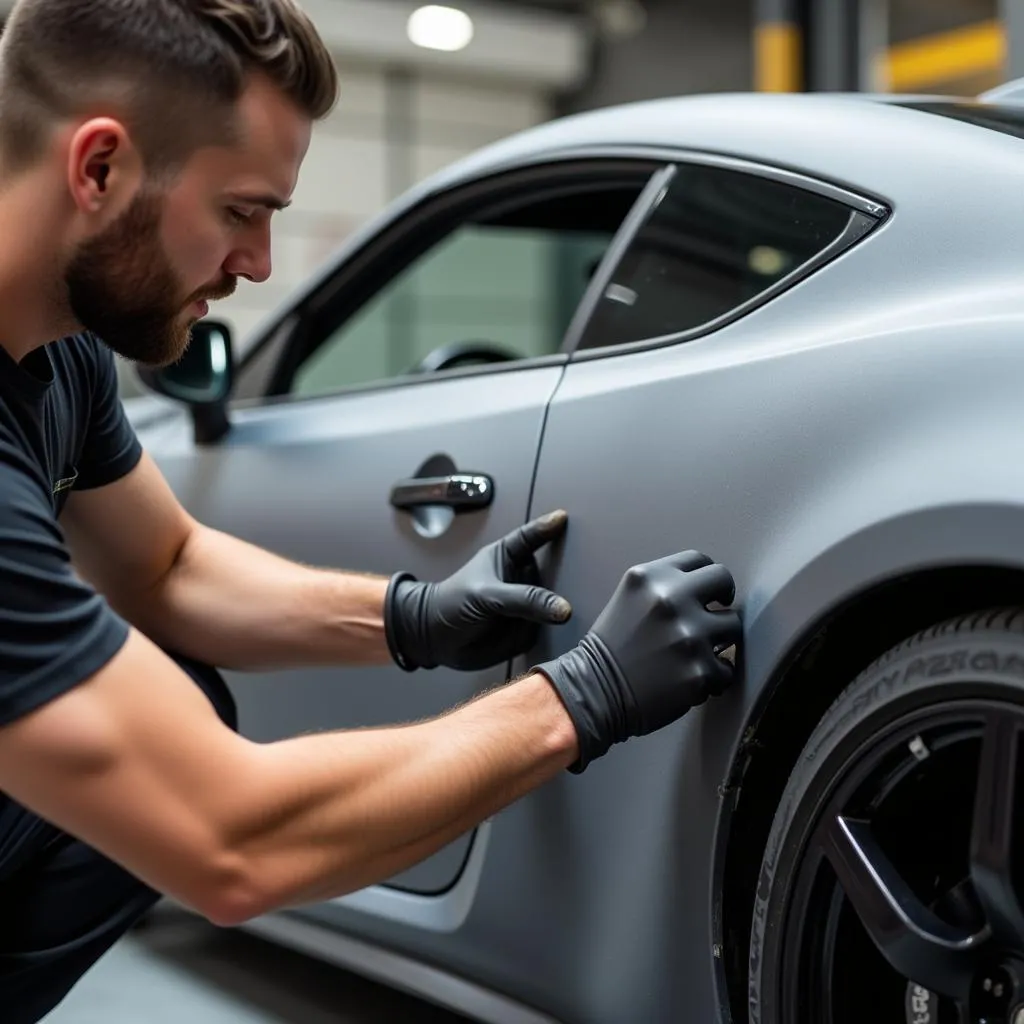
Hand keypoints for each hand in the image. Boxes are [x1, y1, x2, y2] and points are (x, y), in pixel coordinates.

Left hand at [384, 510, 571, 671]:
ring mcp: (526, 606)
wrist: (434, 639)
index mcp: (507, 557)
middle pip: (552, 569)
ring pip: (554, 602)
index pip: (531, 537)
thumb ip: (524, 599)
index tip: (563, 517)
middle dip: (569, 570)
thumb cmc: (451, 605)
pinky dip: (559, 630)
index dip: (547, 527)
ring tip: (581, 604)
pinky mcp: (527, 630)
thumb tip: (561, 608)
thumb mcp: (486, 595)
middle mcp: (521, 579)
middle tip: (586, 569)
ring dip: (565, 605)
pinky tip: (572, 627)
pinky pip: (549, 630)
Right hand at [532, 550, 740, 772]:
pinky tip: (693, 678)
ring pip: (732, 626)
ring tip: (698, 653)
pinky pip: (726, 668)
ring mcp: (689, 635)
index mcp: (651, 577)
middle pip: (723, 581)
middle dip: (723, 599)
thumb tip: (704, 590)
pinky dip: (714, 676)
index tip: (710, 592)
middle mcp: (672, 599)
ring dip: (720, 640)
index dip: (707, 579)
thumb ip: (664, 587)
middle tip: (715, 616)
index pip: (699, 560)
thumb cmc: (611, 648)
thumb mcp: (629, 598)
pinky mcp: (700, 669)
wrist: (595, 690)